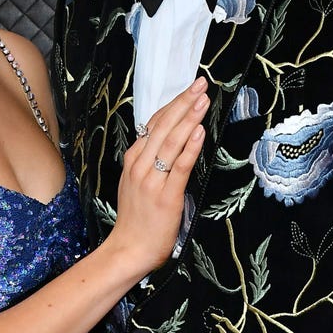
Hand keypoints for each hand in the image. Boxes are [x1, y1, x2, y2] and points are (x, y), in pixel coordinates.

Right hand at [110, 79, 207, 273]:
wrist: (130, 248)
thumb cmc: (137, 218)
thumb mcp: (136, 182)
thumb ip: (150, 160)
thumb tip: (171, 139)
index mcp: (133, 160)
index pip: (154, 124)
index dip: (173, 105)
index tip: (189, 90)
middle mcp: (140, 165)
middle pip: (164, 127)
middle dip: (184, 103)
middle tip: (200, 84)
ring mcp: (152, 180)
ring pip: (172, 142)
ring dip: (190, 118)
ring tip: (203, 101)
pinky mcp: (166, 196)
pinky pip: (180, 166)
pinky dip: (190, 147)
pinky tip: (199, 131)